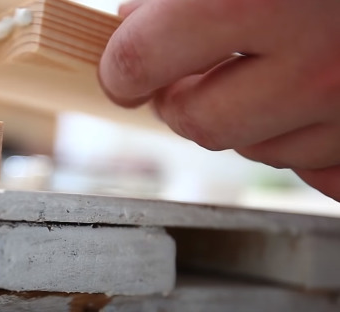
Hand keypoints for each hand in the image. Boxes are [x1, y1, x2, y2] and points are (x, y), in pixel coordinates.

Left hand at [98, 0, 339, 200]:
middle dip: (176, 102)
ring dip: (243, 119)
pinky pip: (316, 171)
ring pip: (258, 151)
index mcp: (261, 0)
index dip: (120, 66)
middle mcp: (314, 67)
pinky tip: (305, 103)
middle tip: (181, 78)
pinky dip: (299, 141)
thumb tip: (132, 18)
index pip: (142, 58)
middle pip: (198, 123)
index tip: (119, 72)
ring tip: (265, 70)